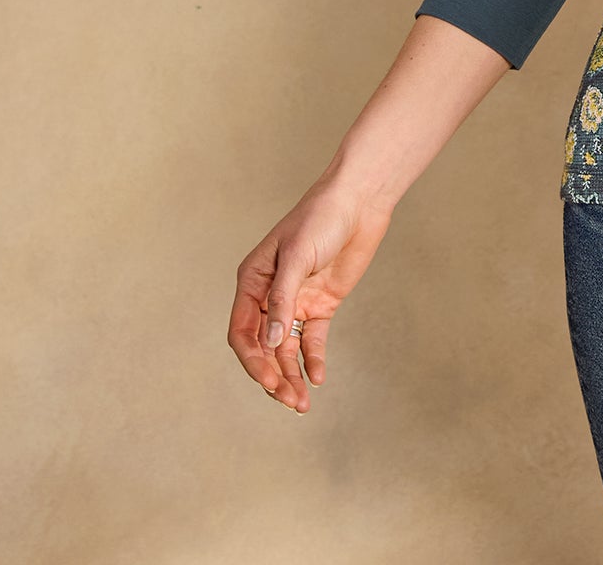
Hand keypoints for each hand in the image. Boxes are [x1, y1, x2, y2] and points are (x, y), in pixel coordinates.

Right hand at [228, 179, 394, 413]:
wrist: (360, 201)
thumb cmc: (321, 219)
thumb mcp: (296, 257)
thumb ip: (282, 299)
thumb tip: (269, 342)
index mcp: (252, 282)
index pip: (242, 332)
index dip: (252, 360)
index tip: (268, 380)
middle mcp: (270, 295)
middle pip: (264, 347)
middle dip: (273, 375)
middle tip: (289, 400)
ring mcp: (296, 301)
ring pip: (286, 348)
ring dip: (292, 374)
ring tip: (301, 402)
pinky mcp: (322, 303)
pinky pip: (312, 339)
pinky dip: (313, 359)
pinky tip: (318, 377)